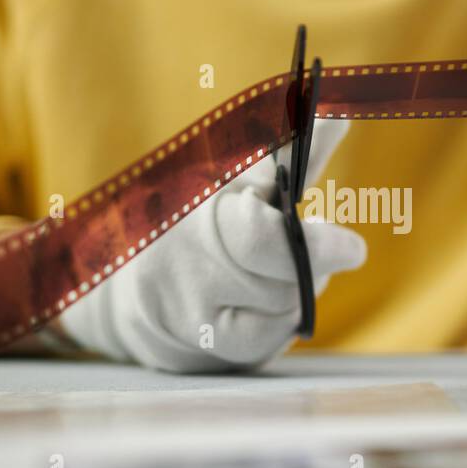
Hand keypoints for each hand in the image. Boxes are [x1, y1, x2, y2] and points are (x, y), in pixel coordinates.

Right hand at [60, 119, 365, 371]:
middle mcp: (183, 267)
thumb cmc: (192, 213)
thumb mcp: (235, 174)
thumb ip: (291, 152)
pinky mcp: (188, 354)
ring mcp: (182, 316)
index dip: (320, 247)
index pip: (267, 239)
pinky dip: (276, 326)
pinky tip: (261, 305)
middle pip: (285, 282)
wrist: (112, 277)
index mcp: (197, 211)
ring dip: (296, 293)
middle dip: (313, 265)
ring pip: (280, 314)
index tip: (353, 249)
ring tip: (277, 271)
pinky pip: (262, 347)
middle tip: (334, 252)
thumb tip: (341, 113)